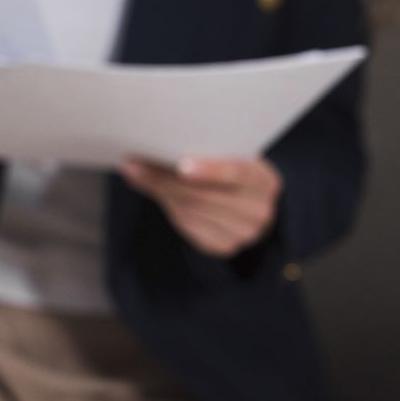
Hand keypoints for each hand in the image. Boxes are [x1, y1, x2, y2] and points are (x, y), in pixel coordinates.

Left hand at [121, 156, 282, 257]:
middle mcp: (258, 210)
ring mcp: (243, 233)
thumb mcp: (225, 157)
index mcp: (264, 180)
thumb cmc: (230, 171)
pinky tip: (156, 192)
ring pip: (191, 210)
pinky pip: (188, 226)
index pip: (238, 173)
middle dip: (166, 178)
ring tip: (137, 172)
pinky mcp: (223, 246)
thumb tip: (137, 158)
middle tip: (136, 163)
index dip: (210, 170)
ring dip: (160, 191)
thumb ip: (192, 153)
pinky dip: (169, 206)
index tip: (182, 166)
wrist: (247, 202)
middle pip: (205, 195)